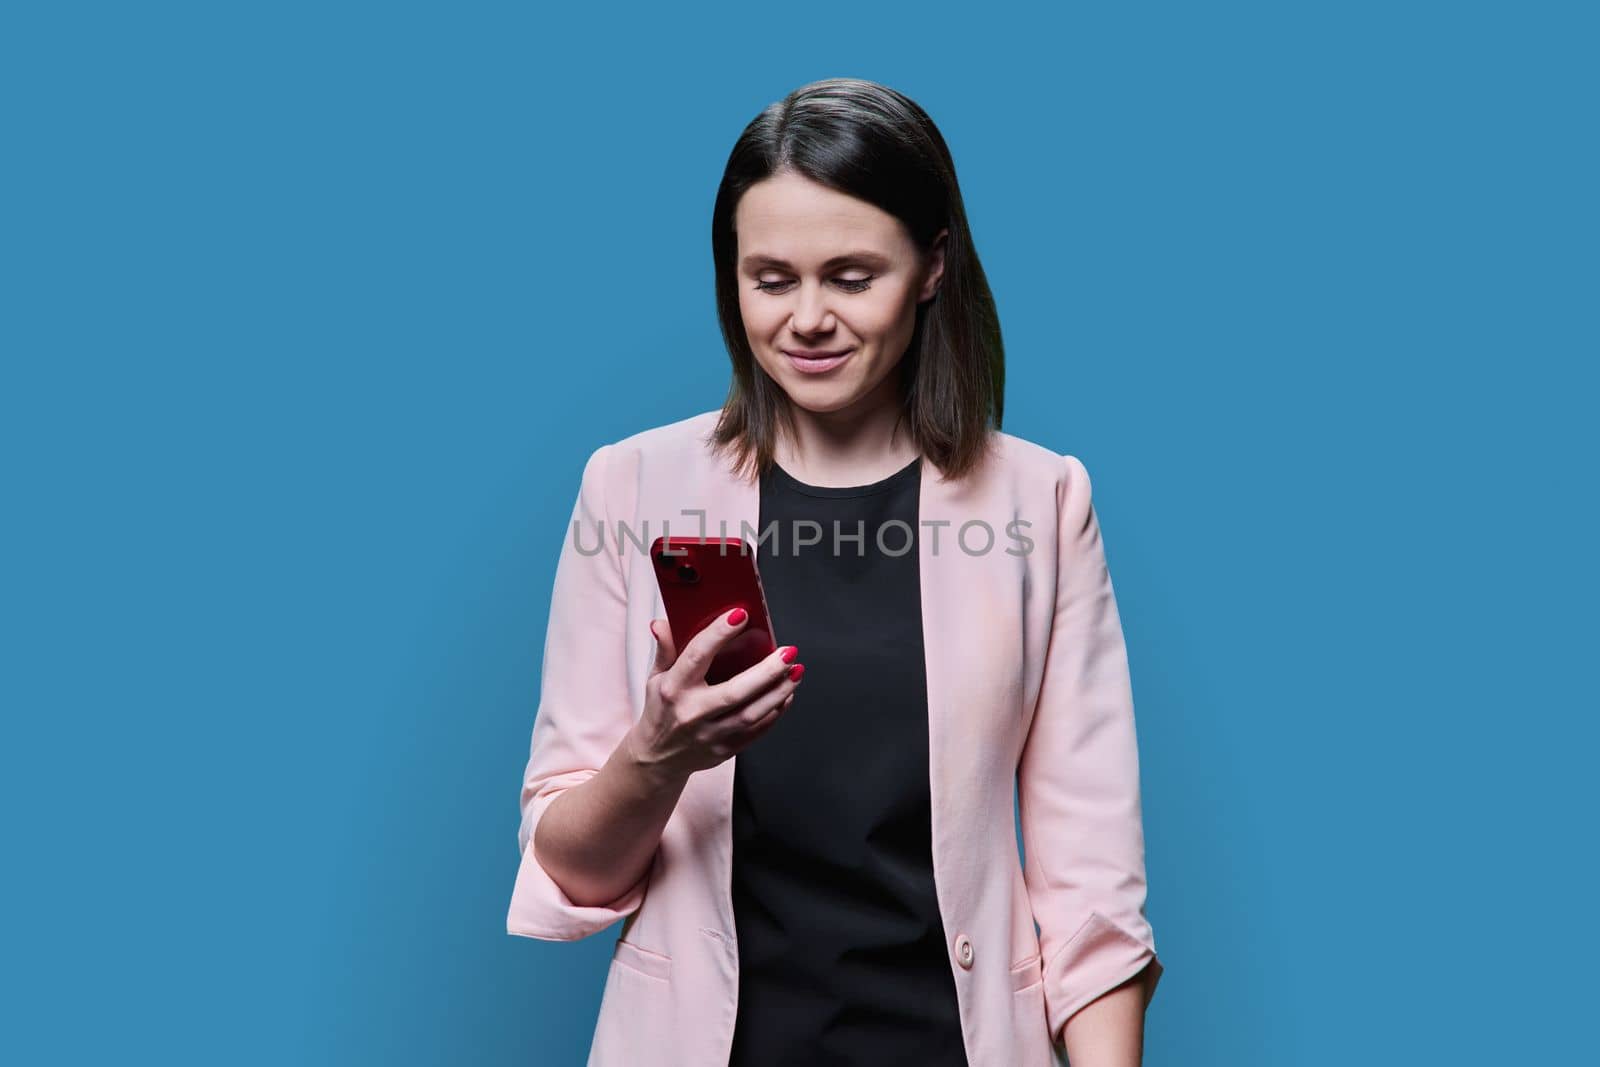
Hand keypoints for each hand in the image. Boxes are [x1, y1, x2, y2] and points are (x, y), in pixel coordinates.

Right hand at [623, 608, 803, 782]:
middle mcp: (692, 712)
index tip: (740, 615)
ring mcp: (710, 734)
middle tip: (788, 652)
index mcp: (674, 688)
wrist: (658, 757)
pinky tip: (786, 694)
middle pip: (735, 691)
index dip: (719, 634)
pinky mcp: (724, 749)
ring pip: (752, 714)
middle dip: (767, 670)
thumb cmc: (661, 711)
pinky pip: (757, 731)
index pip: (697, 656)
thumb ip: (665, 649)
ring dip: (779, 691)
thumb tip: (663, 624)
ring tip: (795, 671)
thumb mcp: (655, 678)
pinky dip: (776, 711)